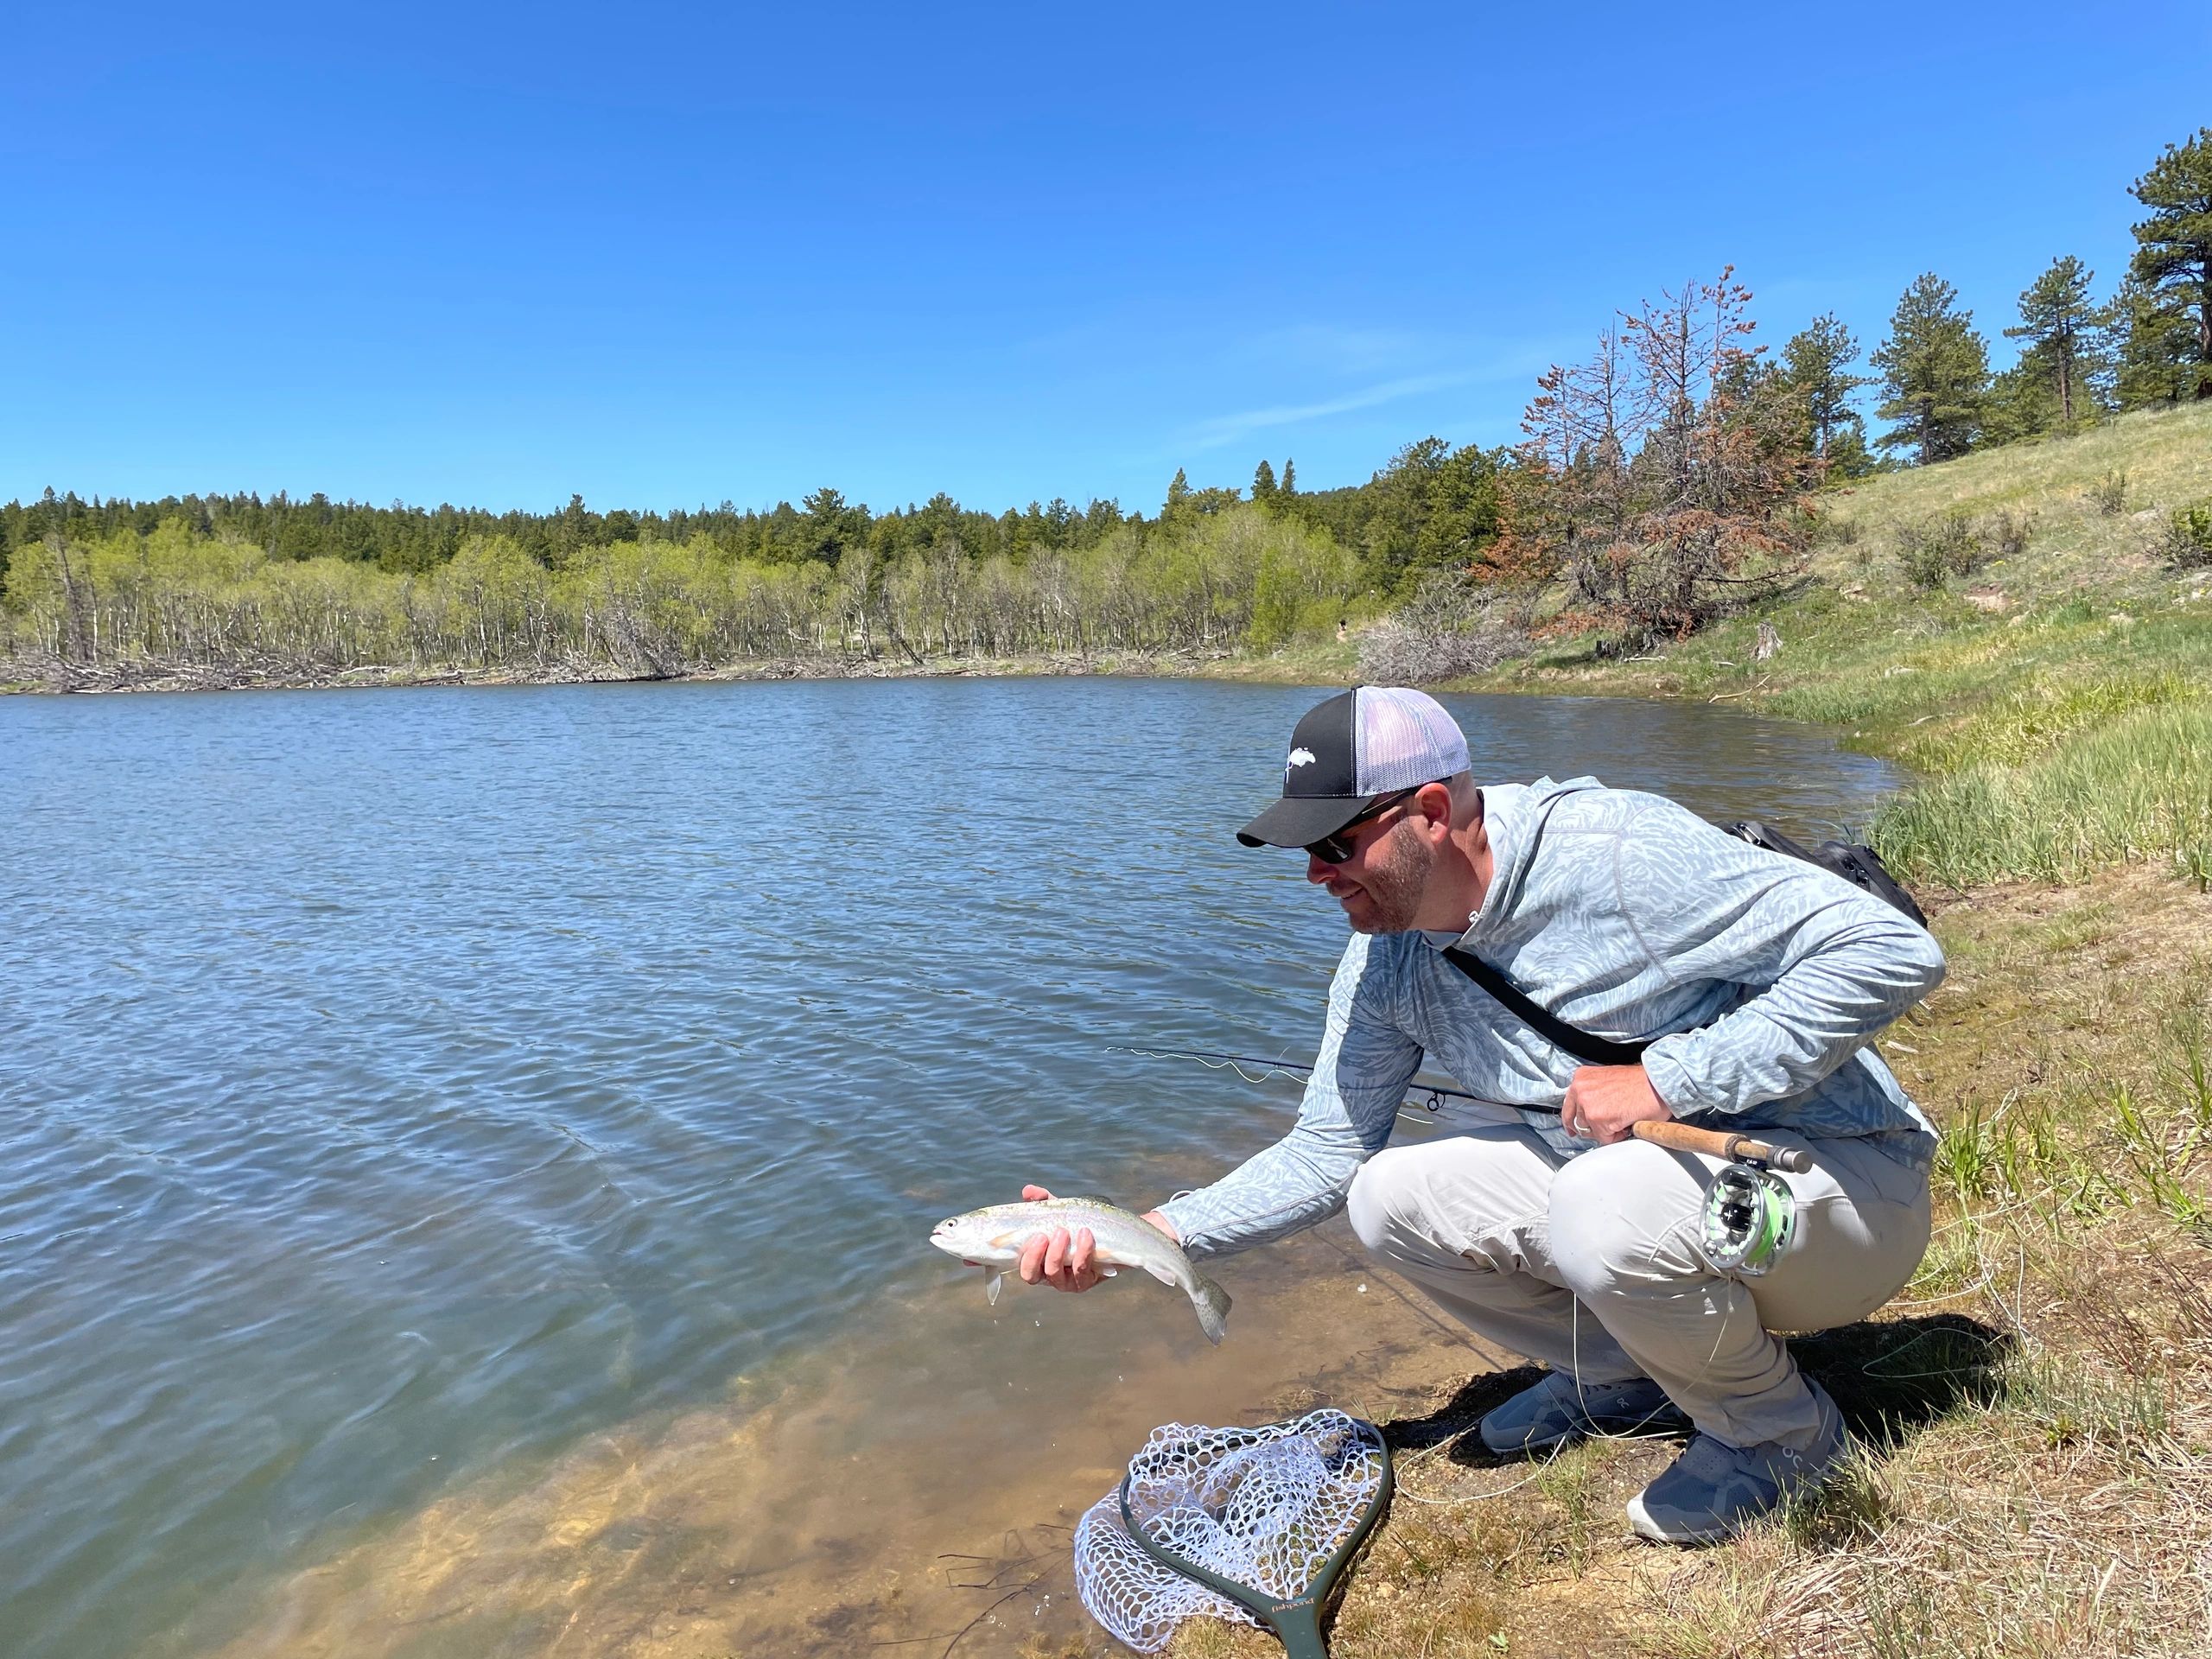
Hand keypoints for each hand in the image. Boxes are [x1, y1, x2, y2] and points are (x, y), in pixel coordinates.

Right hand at [1015, 1185, 1178, 1291]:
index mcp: (1039, 1263)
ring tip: (1064, 1231)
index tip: (1034, 1235)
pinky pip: (1082, 1271)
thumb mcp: (1060, 1211)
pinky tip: (1086, 1235)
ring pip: (1057, 1276)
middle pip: (1034, 1276)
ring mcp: (1069, 1282)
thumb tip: (1028, 1191)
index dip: (1026, 1256)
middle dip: (1037, 1256)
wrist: (1110, 1235)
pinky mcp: (1087, 1281)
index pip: (1025, 1268)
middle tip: (1044, 1235)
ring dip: (1058, 1253)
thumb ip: (1043, 1200)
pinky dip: (1083, 1253)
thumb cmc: (1077, 1226)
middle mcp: (1051, 1276)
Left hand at [1560, 1064, 1672, 1144]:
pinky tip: (1627, 1123)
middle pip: (1577, 1121)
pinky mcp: (1598, 1119)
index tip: (1573, 1129)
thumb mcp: (1607, 1080)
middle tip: (1608, 1128)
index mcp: (1581, 1077)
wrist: (1659, 1083)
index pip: (1569, 1105)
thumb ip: (1593, 1092)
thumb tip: (1590, 1111)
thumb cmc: (1641, 1082)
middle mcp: (1579, 1089)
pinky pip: (1604, 1138)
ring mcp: (1587, 1105)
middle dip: (1592, 1127)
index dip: (1572, 1119)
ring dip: (1606, 1131)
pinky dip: (1617, 1136)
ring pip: (1590, 1131)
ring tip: (1623, 1119)